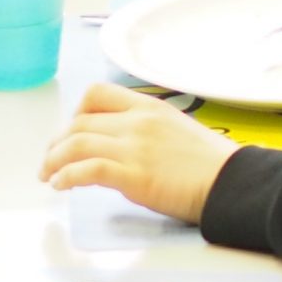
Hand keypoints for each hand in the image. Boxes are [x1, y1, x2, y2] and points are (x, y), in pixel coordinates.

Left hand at [39, 84, 239, 225]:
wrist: (234, 182)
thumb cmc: (213, 165)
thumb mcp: (178, 131)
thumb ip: (147, 132)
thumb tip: (124, 149)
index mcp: (148, 108)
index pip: (96, 95)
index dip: (75, 114)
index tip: (70, 133)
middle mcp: (137, 122)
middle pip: (79, 122)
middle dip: (57, 143)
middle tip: (49, 161)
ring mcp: (135, 147)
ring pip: (76, 143)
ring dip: (54, 160)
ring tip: (48, 176)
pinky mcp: (133, 175)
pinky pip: (87, 169)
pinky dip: (67, 176)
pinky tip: (61, 186)